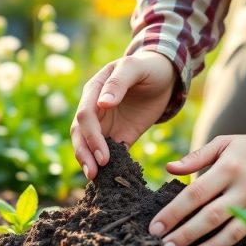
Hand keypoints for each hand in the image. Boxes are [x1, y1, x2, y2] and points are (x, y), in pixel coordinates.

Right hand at [71, 51, 176, 178]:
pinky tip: (110, 178)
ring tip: (96, 178)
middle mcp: (95, 108)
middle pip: (80, 133)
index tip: (103, 155)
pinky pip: (110, 152)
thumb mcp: (135, 67)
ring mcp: (105, 123)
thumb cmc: (148, 66)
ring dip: (89, 161)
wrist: (165, 76)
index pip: (85, 115)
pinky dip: (108, 165)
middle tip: (94, 173)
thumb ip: (119, 83)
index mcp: (94, 90)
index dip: (91, 136)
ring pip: (89, 145)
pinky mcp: (119, 135)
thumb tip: (103, 104)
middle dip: (85, 153)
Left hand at [149, 135, 245, 245]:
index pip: (194, 193)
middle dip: (183, 233)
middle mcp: (243, 187)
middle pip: (208, 216)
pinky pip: (243, 235)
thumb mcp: (226, 143)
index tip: (155, 227)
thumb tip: (170, 168)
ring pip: (227, 231)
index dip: (173, 212)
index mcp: (228, 167)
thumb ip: (196, 157)